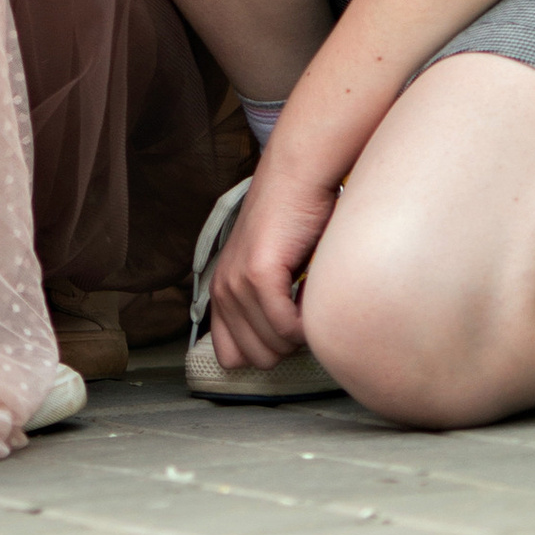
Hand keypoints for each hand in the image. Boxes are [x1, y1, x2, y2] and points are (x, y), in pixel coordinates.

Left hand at [206, 151, 338, 373]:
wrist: (297, 175)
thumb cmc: (294, 219)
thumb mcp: (270, 267)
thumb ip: (265, 303)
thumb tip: (284, 344)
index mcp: (222, 292)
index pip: (230, 357)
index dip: (266, 351)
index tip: (286, 329)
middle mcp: (223, 289)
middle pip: (257, 358)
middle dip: (286, 345)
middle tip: (302, 310)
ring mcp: (237, 281)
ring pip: (274, 346)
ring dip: (300, 331)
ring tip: (307, 295)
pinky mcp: (258, 272)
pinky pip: (286, 328)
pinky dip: (306, 323)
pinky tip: (312, 295)